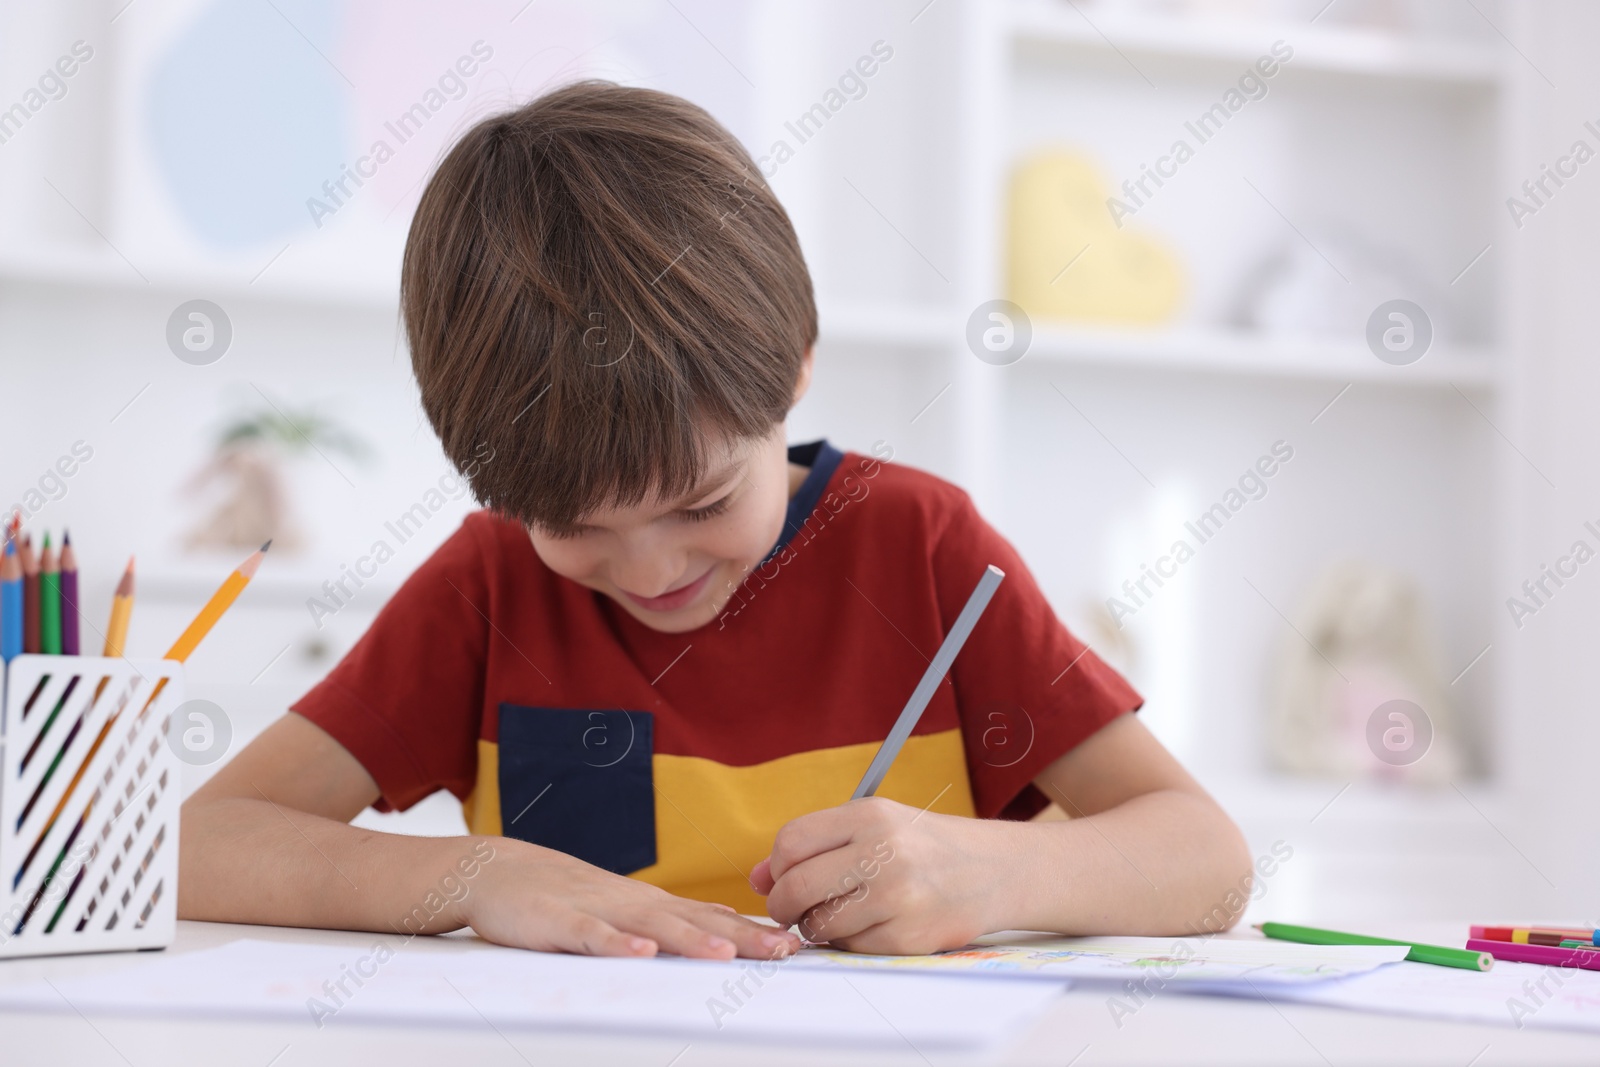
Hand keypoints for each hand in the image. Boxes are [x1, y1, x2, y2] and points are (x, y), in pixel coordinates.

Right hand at [460, 837, 801, 959]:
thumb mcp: (627, 904)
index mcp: (651, 904)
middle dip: (742, 938)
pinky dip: (617, 944)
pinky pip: (591, 936)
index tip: (796, 946)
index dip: (753, 933)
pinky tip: (640, 953)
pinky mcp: (559, 922)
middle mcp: (633, 904)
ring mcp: (598, 910)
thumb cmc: (564, 894)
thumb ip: (675, 914)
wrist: (497, 871)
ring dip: (691, 939)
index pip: (712, 919)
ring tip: (727, 955)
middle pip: (695, 922)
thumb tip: (727, 919)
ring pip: (652, 926)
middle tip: (785, 951)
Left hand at [750, 797, 1017, 954]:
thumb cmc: (923, 845)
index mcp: (869, 816)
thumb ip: (815, 846)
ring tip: (840, 912)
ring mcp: (897, 897)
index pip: (791, 842)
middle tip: (792, 908)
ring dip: (817, 925)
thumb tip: (755, 878)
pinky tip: (871, 923)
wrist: (995, 870)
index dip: (777, 866)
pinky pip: (851, 947)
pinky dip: (850, 940)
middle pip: (796, 887)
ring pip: (819, 924)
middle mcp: (883, 853)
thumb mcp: (875, 825)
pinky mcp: (908, 936)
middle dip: (783, 904)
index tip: (783, 877)